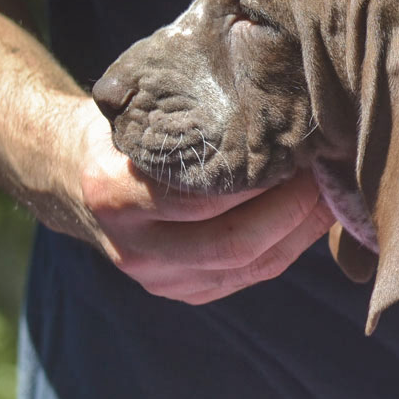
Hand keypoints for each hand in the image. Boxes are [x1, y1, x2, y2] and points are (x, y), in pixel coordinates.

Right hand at [58, 98, 335, 303]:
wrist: (67, 175)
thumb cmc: (120, 130)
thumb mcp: (140, 115)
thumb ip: (191, 121)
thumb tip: (276, 105)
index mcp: (114, 194)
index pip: (203, 198)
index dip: (264, 181)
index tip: (303, 151)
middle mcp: (133, 247)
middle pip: (234, 243)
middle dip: (294, 211)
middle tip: (329, 176)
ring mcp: (156, 278)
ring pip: (249, 267)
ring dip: (300, 232)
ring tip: (331, 196)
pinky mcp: (179, 292)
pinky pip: (248, 276)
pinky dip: (287, 248)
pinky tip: (311, 220)